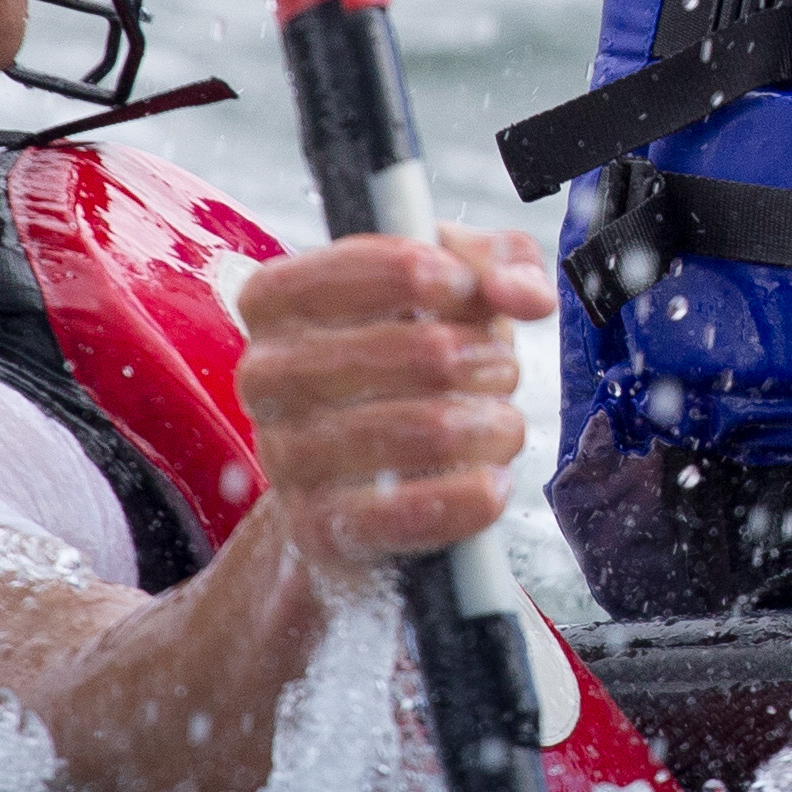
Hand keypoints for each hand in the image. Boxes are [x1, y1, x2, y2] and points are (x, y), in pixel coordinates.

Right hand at [230, 230, 549, 569]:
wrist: (358, 483)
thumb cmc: (407, 362)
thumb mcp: (447, 289)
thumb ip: (497, 263)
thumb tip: (525, 296)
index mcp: (277, 301)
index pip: (351, 266)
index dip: (430, 274)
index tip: (468, 290)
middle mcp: (265, 374)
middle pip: (420, 351)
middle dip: (487, 361)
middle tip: (499, 371)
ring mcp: (285, 455)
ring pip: (429, 429)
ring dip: (493, 426)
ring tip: (501, 425)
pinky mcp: (317, 528)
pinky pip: (410, 512)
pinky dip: (472, 496)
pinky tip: (491, 481)